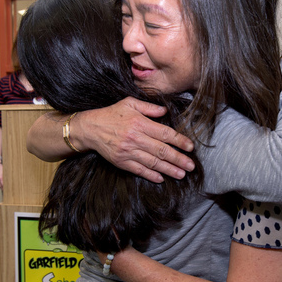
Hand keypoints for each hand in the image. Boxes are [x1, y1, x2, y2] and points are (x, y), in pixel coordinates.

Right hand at [74, 97, 194, 182]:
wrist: (90, 128)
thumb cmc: (111, 114)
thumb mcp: (129, 103)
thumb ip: (149, 107)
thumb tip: (165, 111)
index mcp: (139, 123)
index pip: (165, 133)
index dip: (179, 141)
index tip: (190, 147)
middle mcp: (135, 138)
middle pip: (162, 151)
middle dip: (178, 159)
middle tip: (191, 166)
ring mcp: (128, 151)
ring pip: (153, 162)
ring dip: (169, 170)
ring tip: (181, 174)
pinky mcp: (121, 161)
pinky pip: (139, 170)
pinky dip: (151, 175)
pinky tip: (161, 178)